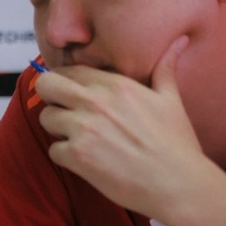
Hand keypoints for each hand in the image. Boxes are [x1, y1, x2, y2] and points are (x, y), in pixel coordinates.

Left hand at [34, 35, 219, 224]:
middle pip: (46, 85)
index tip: (74, 93)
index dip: (68, 81)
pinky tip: (85, 161)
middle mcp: (95, 102)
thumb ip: (165, 69)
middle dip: (51, 97)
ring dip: (57, 129)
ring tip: (79, 139)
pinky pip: (52, 150)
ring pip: (45, 118)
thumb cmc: (176, 144)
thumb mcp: (171, 100)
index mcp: (116, 85)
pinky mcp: (77, 156)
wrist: (177, 184)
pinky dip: (65, 157)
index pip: (71, 70)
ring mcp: (83, 129)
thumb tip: (179, 41)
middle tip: (65, 111)